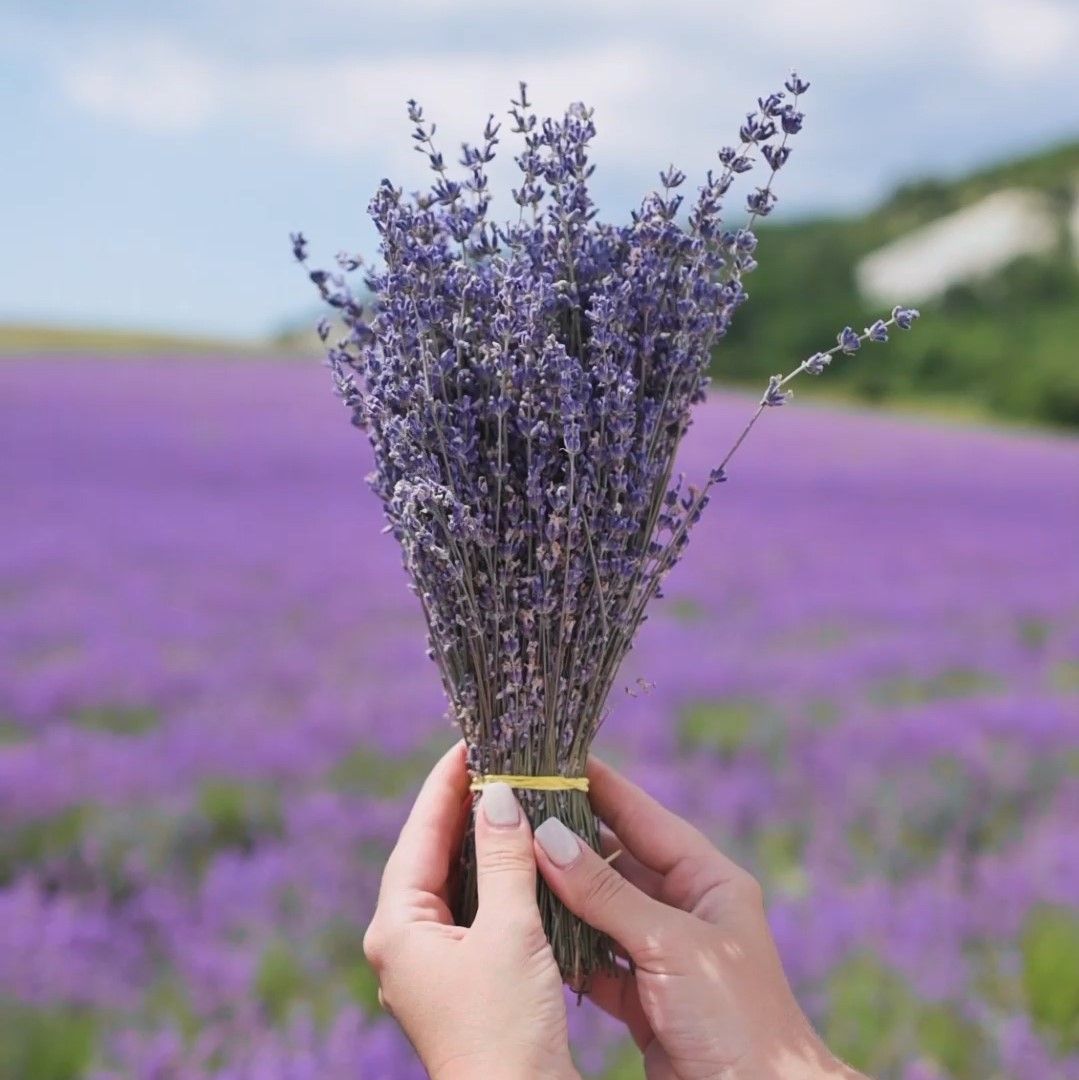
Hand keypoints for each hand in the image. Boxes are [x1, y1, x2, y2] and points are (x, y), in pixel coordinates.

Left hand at [363, 743, 577, 1079]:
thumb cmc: (506, 1029)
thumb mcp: (509, 931)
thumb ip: (503, 858)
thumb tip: (498, 793)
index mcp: (398, 927)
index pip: (419, 833)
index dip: (446, 783)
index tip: (471, 740)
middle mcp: (405, 941)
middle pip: (432, 853)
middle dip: (466, 807)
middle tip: (498, 760)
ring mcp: (431, 962)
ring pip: (454, 880)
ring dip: (484, 841)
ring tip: (514, 795)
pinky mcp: (461, 977)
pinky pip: (473, 908)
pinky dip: (497, 877)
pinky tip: (523, 856)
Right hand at [533, 758, 863, 1079]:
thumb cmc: (737, 1019)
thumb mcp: (670, 945)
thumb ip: (606, 893)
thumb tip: (547, 836)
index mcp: (708, 880)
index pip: (642, 817)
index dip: (599, 786)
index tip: (553, 758)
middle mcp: (685, 909)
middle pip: (615, 860)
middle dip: (568, 840)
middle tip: (515, 814)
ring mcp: (663, 952)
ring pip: (600, 909)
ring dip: (561, 895)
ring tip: (510, 865)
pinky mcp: (645, 996)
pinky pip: (596, 959)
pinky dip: (566, 949)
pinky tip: (531, 933)